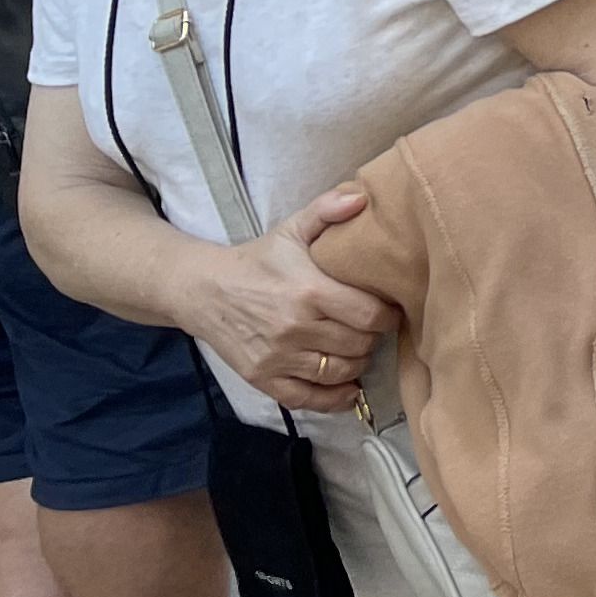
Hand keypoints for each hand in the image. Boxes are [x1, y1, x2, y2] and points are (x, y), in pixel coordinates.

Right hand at [192, 190, 396, 415]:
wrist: (204, 290)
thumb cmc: (259, 260)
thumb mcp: (293, 229)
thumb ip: (328, 209)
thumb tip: (363, 197)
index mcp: (310, 290)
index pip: (369, 315)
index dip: (389, 315)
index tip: (390, 309)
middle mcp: (295, 328)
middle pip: (358, 345)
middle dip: (373, 338)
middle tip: (373, 329)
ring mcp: (278, 357)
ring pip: (338, 372)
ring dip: (357, 364)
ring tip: (358, 349)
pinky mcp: (262, 379)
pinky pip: (307, 399)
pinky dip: (333, 398)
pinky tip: (347, 388)